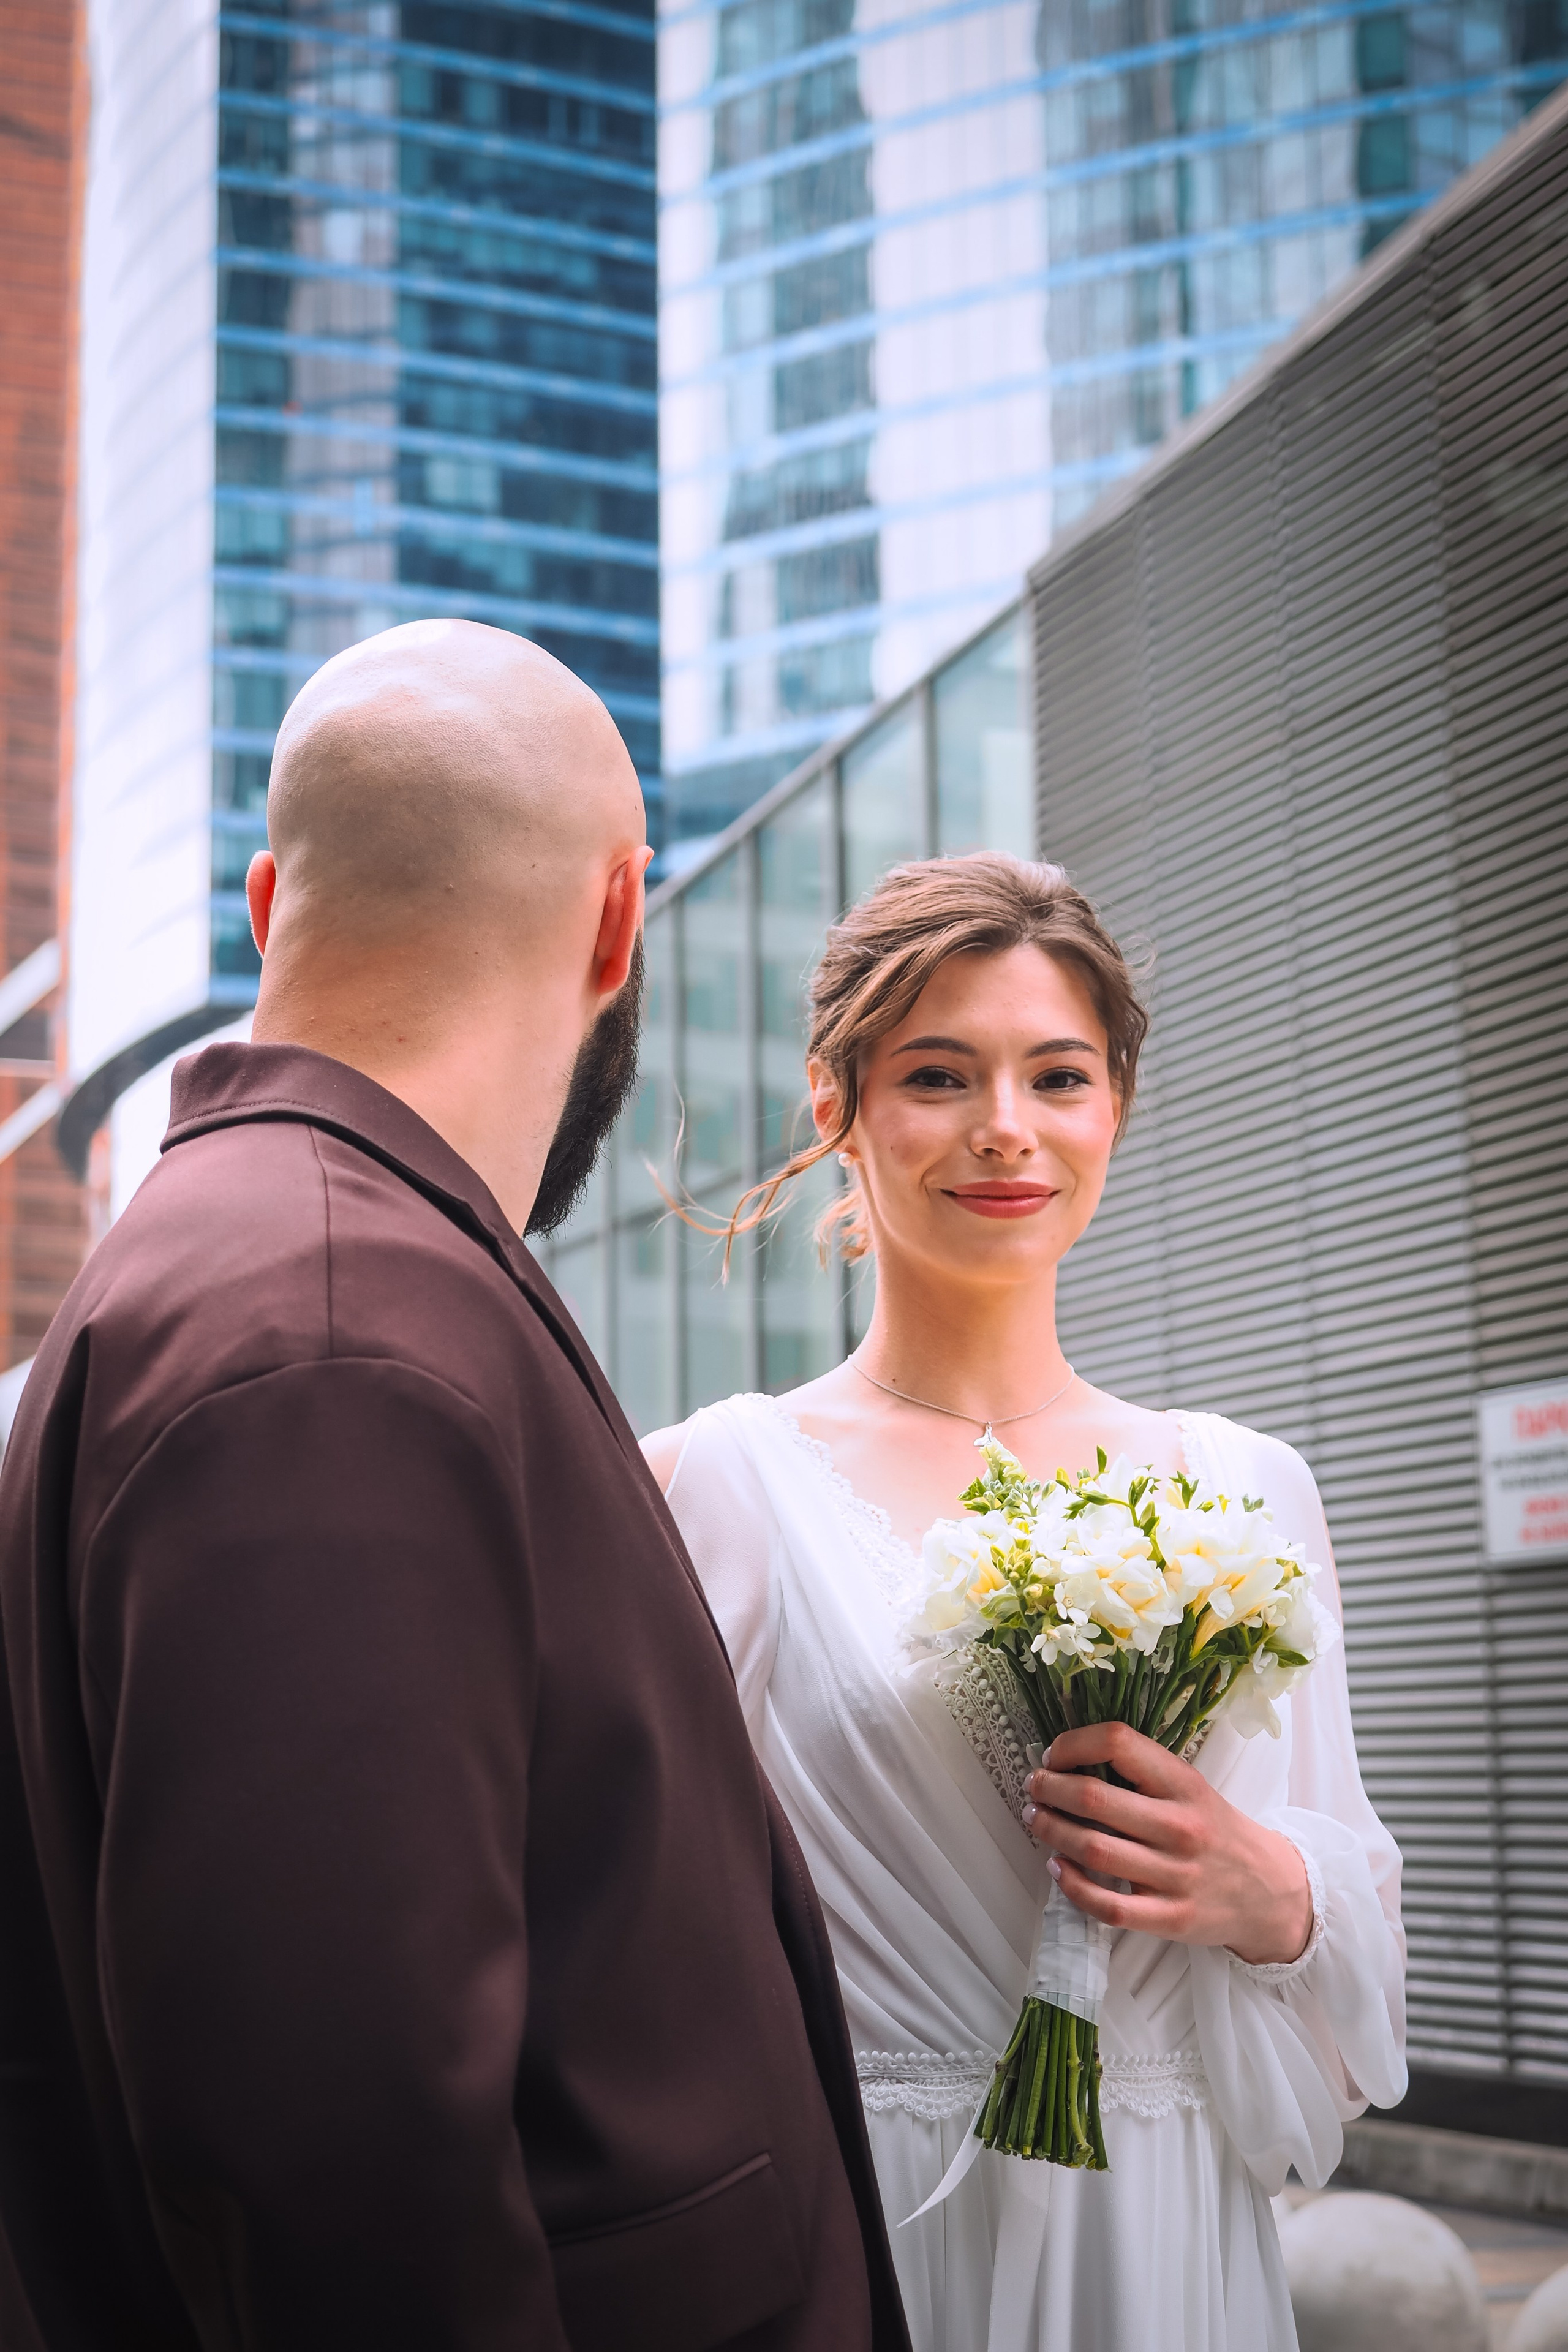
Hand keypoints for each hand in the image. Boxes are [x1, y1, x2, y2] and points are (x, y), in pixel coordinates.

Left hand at [1022, 1722, 1312, 1965]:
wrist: (1269, 1891)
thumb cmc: (1216, 1831)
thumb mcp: (1191, 1788)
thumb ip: (1142, 1774)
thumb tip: (1072, 1758)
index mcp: (1184, 1784)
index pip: (1119, 1743)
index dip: (1074, 1743)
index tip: (1055, 1754)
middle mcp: (1181, 1827)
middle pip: (1093, 1798)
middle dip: (1049, 1788)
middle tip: (1034, 1786)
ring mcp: (1176, 1875)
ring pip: (1093, 1850)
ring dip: (1051, 1831)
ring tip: (1037, 1820)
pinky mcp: (1171, 1918)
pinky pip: (1108, 1905)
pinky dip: (1073, 1886)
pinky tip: (1057, 1868)